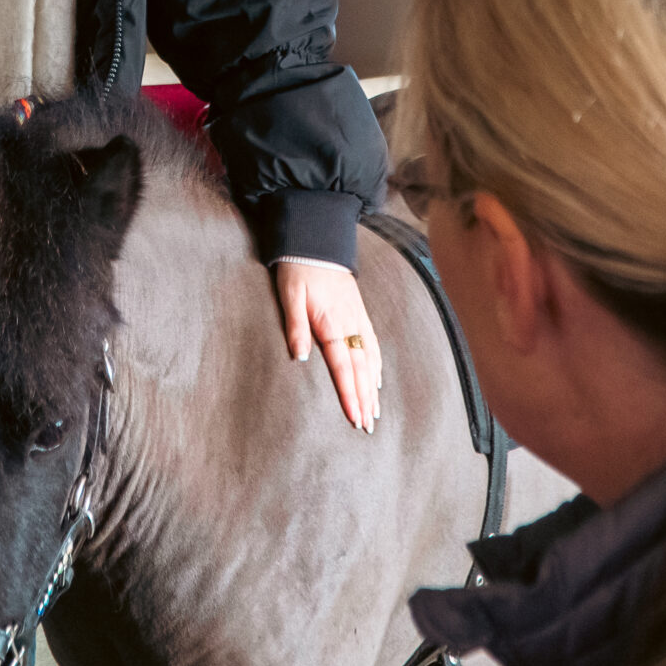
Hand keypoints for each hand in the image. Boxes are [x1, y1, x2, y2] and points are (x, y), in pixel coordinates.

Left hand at [273, 260, 380, 432]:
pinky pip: (372, 343)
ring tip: (376, 411)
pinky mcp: (359, 310)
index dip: (350, 395)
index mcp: (331, 323)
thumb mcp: (289, 294)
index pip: (343, 367)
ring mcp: (357, 317)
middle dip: (365, 399)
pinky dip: (376, 364)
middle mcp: (349, 323)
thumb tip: (301, 358)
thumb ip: (295, 326)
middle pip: (360, 369)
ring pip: (370, 359)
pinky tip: (377, 378)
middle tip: (368, 426)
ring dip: (373, 387)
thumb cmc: (298, 267)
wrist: (317, 238)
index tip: (355, 418)